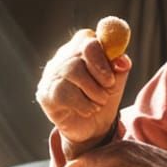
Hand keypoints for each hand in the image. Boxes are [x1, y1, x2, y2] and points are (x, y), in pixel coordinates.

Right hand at [37, 31, 132, 152]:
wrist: (91, 128)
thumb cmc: (102, 98)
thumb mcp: (116, 82)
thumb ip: (120, 67)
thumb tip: (121, 60)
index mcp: (81, 47)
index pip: (89, 38)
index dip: (103, 55)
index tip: (112, 74)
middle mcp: (64, 56)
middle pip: (82, 50)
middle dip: (101, 72)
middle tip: (109, 87)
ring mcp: (51, 74)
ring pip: (73, 71)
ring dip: (94, 92)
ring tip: (98, 103)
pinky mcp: (44, 93)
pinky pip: (64, 93)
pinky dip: (83, 105)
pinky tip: (87, 110)